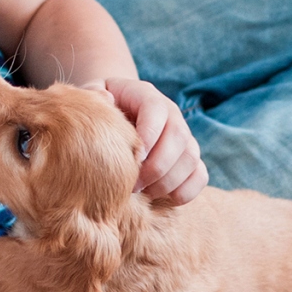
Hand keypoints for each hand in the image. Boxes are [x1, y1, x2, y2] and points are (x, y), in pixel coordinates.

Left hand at [95, 77, 207, 204]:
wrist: (116, 117)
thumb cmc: (102, 110)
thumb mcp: (91, 93)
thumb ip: (93, 92)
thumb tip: (105, 98)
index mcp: (147, 97)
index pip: (157, 109)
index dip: (148, 135)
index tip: (133, 159)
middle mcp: (172, 115)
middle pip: (179, 137)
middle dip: (157, 167)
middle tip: (133, 186)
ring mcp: (184, 138)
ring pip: (191, 159)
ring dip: (168, 182)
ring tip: (144, 194)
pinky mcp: (190, 160)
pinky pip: (200, 176)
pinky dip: (186, 191)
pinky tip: (162, 198)